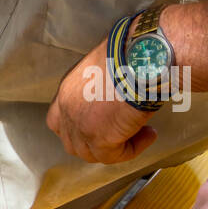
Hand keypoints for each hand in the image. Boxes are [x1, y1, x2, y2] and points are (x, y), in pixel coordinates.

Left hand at [46, 37, 159, 162]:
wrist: (141, 56)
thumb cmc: (132, 52)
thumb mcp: (110, 65)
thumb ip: (105, 83)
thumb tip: (119, 90)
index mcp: (68, 89)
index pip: (58, 119)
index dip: (76, 129)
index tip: (100, 126)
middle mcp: (67, 108)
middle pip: (72, 141)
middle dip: (96, 143)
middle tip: (121, 134)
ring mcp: (79, 125)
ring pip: (91, 153)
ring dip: (116, 147)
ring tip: (141, 132)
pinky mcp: (99, 138)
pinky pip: (114, 156)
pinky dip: (133, 149)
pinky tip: (149, 134)